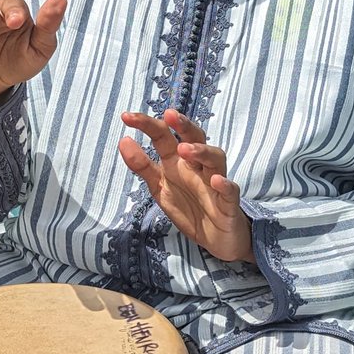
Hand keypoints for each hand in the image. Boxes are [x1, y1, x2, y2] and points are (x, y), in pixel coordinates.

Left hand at [119, 109, 253, 262]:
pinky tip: (215, 180)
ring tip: (184, 149)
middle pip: (195, 138)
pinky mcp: (229, 202)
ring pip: (215, 158)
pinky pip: (230, 190)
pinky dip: (224, 184)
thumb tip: (123, 140)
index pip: (164, 136)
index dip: (147, 125)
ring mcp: (215, 182)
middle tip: (169, 115)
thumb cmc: (189, 208)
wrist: (216, 239)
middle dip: (183, 125)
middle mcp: (198, 166)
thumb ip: (142, 166)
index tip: (127, 116)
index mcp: (178, 161)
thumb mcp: (159, 188)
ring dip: (201, 151)